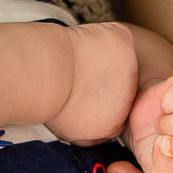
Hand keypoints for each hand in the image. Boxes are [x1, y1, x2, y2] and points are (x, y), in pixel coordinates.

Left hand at [45, 23, 139, 145]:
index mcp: (115, 123)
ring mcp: (129, 68)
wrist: (43, 74)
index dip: (101, 100)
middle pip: (124, 86)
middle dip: (105, 80)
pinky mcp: (123, 42)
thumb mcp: (67, 134)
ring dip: (104, 58)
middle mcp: (129, 98)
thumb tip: (96, 134)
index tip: (82, 92)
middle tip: (79, 75)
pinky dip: (104, 36)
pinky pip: (118, 36)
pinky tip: (84, 42)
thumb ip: (88, 136)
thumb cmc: (48, 102)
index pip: (118, 112)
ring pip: (122, 60)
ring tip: (78, 59)